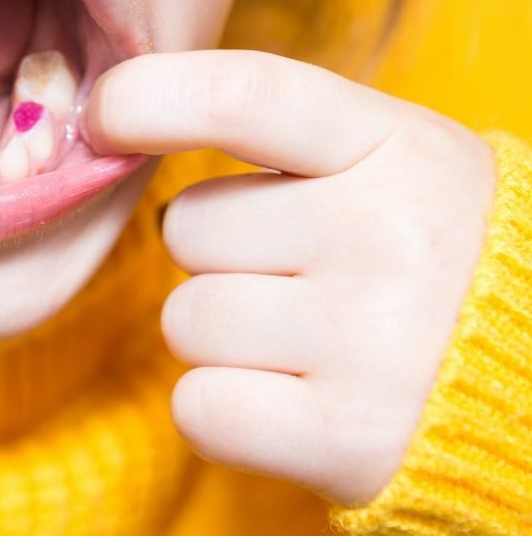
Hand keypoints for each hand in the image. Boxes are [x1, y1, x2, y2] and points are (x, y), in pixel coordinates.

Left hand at [84, 51, 497, 505]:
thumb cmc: (433, 256)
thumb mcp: (389, 163)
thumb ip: (278, 136)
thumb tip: (113, 124)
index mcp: (395, 148)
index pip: (241, 95)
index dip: (146, 98)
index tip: (102, 118)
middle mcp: (389, 236)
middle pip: (187, 229)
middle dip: (216, 256)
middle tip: (296, 276)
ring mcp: (374, 342)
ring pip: (186, 322)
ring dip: (222, 338)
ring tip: (307, 342)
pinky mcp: (354, 440)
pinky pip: (199, 408)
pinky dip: (221, 410)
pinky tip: (287, 400)